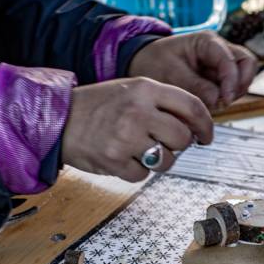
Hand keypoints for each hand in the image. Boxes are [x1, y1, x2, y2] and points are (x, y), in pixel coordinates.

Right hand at [62, 77, 213, 181]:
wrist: (57, 118)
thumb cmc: (99, 106)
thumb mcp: (132, 90)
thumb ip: (163, 103)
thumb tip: (196, 127)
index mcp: (146, 89)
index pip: (193, 107)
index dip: (206, 125)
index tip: (206, 136)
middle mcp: (138, 111)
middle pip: (183, 138)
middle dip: (178, 145)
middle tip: (165, 143)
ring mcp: (126, 137)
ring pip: (167, 160)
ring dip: (159, 160)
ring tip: (139, 149)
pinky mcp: (115, 161)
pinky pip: (143, 175)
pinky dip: (136, 170)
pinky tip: (122, 156)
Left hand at [128, 31, 257, 111]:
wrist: (144, 64)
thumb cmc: (154, 62)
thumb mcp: (170, 74)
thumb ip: (195, 86)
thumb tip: (218, 99)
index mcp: (207, 42)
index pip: (232, 59)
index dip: (232, 80)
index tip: (225, 100)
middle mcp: (219, 50)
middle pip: (247, 64)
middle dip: (239, 84)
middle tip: (224, 101)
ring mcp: (221, 64)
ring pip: (243, 77)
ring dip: (233, 93)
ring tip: (212, 102)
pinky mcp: (220, 78)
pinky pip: (233, 88)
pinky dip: (226, 97)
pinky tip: (210, 102)